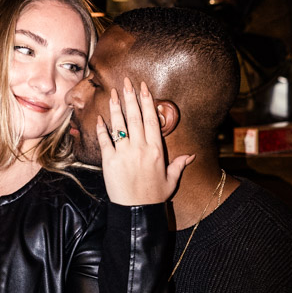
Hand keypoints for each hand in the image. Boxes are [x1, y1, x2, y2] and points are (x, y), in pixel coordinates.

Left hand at [97, 78, 193, 204]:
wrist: (137, 211)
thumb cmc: (154, 197)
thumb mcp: (170, 180)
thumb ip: (179, 164)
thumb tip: (191, 156)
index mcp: (156, 150)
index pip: (152, 120)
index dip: (147, 102)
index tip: (143, 88)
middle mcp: (140, 148)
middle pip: (135, 117)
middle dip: (131, 97)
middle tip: (127, 81)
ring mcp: (124, 153)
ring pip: (120, 124)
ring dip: (116, 107)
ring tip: (113, 92)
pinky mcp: (109, 161)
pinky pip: (105, 140)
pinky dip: (101, 129)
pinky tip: (100, 118)